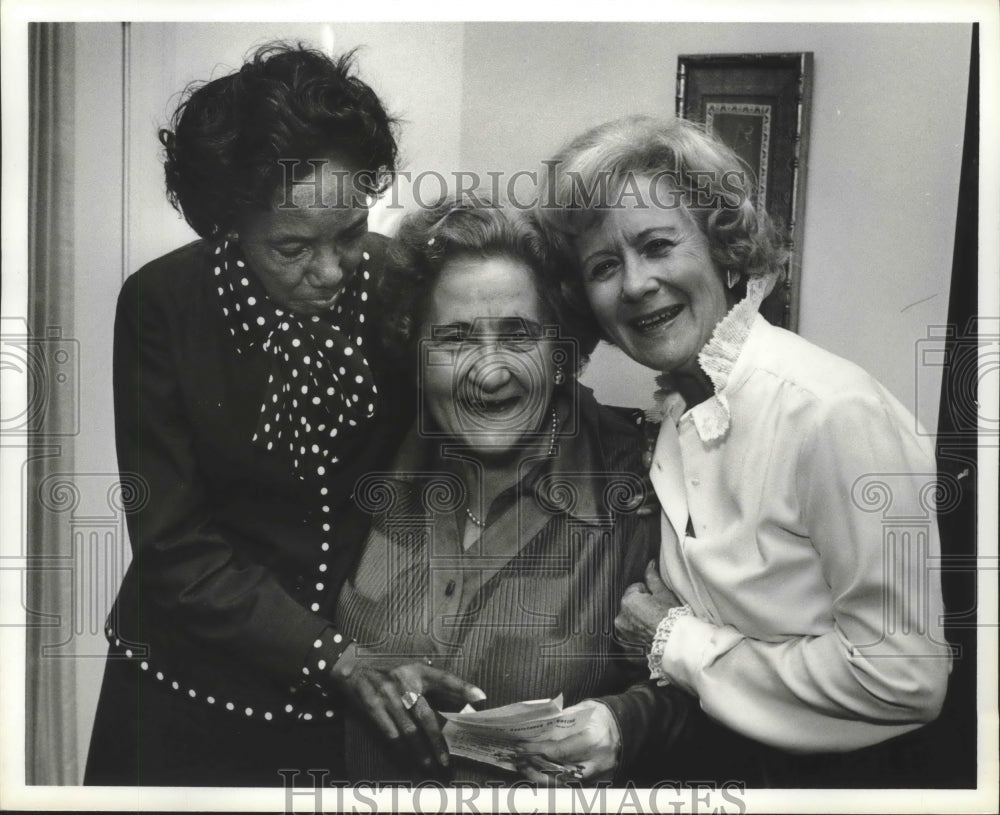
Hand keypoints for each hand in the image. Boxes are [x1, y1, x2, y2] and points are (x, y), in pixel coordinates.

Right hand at [332, 653, 485, 769]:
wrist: (352, 667)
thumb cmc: (389, 670)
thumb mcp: (412, 670)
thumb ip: (433, 685)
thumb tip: (462, 704)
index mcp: (417, 670)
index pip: (444, 678)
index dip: (462, 687)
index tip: (481, 697)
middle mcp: (404, 682)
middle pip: (425, 716)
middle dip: (437, 740)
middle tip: (445, 760)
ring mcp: (388, 695)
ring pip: (408, 730)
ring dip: (419, 750)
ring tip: (429, 764)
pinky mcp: (372, 706)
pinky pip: (389, 733)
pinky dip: (399, 748)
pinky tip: (406, 758)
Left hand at [514, 700, 619, 784]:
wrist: (625, 723)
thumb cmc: (601, 715)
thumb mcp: (581, 710)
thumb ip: (561, 721)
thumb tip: (536, 729)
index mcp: (593, 740)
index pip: (559, 751)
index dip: (538, 751)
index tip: (522, 748)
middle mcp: (598, 760)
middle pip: (561, 772)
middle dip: (537, 768)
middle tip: (521, 762)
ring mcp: (601, 773)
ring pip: (567, 783)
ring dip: (544, 778)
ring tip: (527, 770)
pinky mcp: (601, 780)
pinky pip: (575, 784)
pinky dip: (557, 780)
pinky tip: (543, 774)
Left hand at [615, 560, 680, 645]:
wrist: (674, 639)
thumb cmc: (670, 615)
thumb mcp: (662, 593)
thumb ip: (652, 577)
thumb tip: (650, 563)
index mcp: (628, 600)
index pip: (636, 588)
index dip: (648, 592)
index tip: (657, 599)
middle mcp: (621, 614)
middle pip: (632, 601)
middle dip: (642, 602)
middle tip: (657, 609)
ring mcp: (623, 628)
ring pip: (631, 613)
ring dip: (639, 614)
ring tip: (654, 618)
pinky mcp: (628, 638)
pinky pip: (631, 626)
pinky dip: (638, 625)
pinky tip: (649, 626)